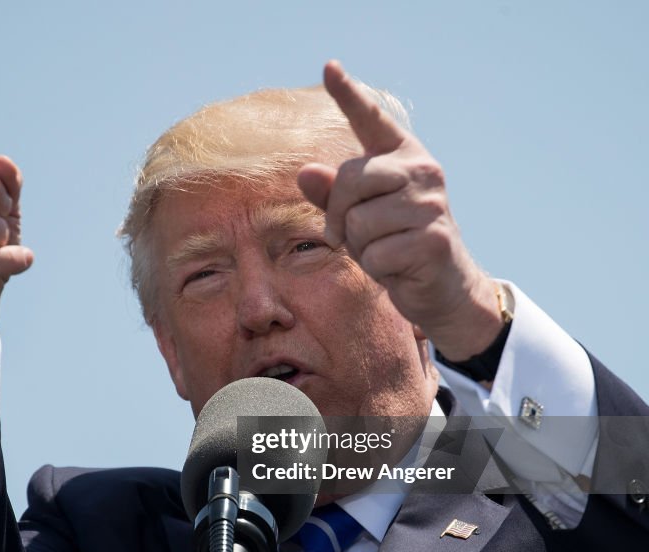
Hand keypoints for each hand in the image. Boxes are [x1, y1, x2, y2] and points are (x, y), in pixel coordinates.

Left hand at [297, 61, 501, 361]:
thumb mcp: (357, 218)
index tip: (328, 67)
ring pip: (358, 222)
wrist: (442, 287)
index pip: (370, 120)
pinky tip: (399, 268)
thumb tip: (305, 173)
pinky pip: (376, 254)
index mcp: (401, 156)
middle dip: (339, 215)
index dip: (348, 94)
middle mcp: (422, 170)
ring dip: (361, 248)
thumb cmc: (394, 245)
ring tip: (385, 251)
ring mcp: (431, 203)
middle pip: (350, 179)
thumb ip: (332, 195)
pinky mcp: (433, 239)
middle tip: (352, 237)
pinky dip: (378, 269)